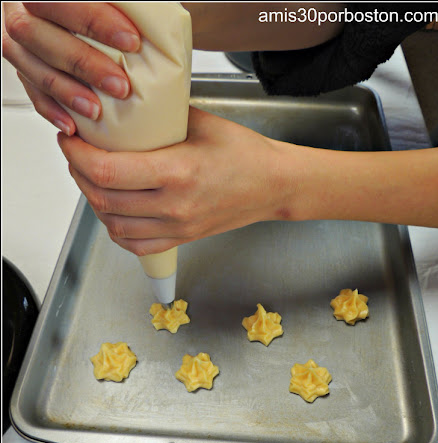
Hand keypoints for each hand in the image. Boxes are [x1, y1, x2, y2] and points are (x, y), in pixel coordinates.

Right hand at [2, 2, 140, 133]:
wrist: (72, 21)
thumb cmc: (98, 10)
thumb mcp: (107, 2)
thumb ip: (117, 5)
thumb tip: (150, 15)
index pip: (59, 0)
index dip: (95, 20)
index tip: (131, 41)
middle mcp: (20, 13)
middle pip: (38, 35)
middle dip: (84, 63)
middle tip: (120, 85)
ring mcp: (18, 45)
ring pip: (33, 69)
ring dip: (68, 93)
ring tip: (97, 111)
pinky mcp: (23, 71)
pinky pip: (33, 94)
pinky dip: (54, 111)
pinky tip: (73, 125)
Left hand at [57, 107, 294, 253]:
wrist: (272, 186)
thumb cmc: (245, 153)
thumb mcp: (201, 122)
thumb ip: (159, 117)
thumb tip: (124, 107)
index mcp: (178, 173)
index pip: (108, 171)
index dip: (78, 155)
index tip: (70, 139)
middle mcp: (173, 206)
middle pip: (103, 199)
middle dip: (78, 174)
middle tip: (76, 153)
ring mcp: (176, 227)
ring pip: (113, 225)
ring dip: (93, 202)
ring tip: (91, 179)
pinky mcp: (180, 239)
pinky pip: (134, 245)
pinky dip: (114, 229)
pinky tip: (112, 210)